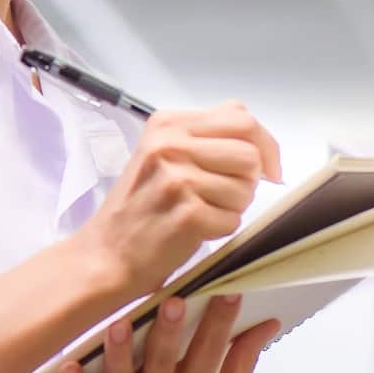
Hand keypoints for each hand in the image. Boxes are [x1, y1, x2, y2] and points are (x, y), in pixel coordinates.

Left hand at [59, 294, 281, 372]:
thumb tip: (266, 326)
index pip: (212, 349)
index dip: (221, 318)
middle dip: (169, 327)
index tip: (229, 291)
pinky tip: (69, 366)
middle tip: (173, 299)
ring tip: (119, 323)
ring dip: (118, 349)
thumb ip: (242, 367)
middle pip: (164, 356)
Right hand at [78, 102, 282, 299]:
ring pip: (246, 188)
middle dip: (249, 179)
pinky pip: (234, 219)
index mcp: (168, 124)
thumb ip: (204, 136)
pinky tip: (194, 229)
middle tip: (224, 196)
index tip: (268, 167)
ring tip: (202, 211)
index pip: (241, 118)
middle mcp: (171, 145)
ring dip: (234, 206)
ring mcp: (178, 179)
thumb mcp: (162, 154)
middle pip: (249, 154)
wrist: (105, 254)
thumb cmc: (139, 207)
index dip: (265, 144)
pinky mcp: (187, 213)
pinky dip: (221, 228)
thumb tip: (257, 137)